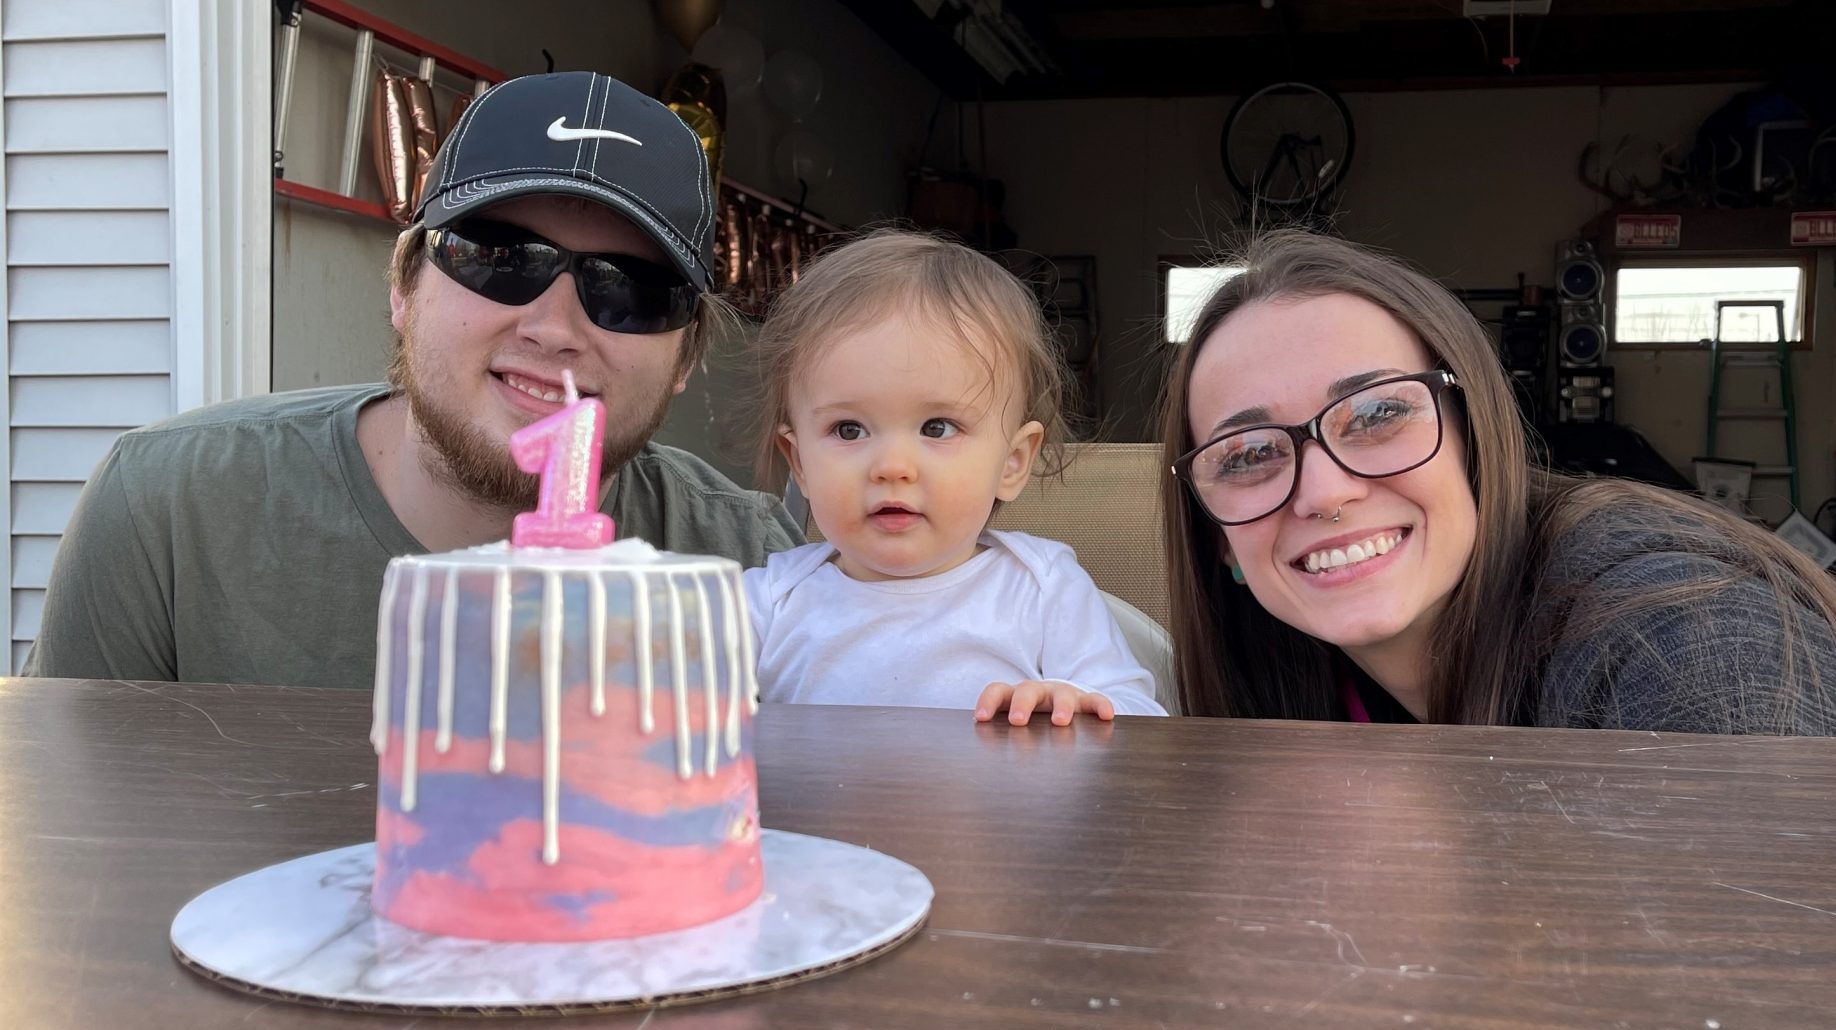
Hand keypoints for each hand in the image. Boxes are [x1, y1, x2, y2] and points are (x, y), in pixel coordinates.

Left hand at [974, 680, 1115, 725]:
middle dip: (1022, 704)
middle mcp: (1038, 692)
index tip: (981, 718)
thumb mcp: (1014, 727)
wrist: (1059, 706)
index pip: (998, 691)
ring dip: (1061, 707)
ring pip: (1062, 695)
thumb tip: (982, 770)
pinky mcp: (1085, 702)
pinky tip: (1106, 716)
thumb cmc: (1031, 723)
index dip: (988, 702)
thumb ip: (1001, 739)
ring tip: (1060, 721)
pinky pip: (1094, 700)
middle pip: (1028, 691)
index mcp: (1015, 697)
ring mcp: (1062, 695)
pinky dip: (1100, 706)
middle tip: (1018, 720)